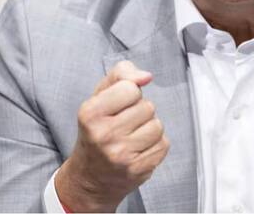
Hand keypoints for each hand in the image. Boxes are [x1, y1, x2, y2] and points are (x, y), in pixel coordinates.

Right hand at [55, 60, 169, 211]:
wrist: (90, 178)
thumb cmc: (96, 131)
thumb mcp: (99, 96)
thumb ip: (121, 74)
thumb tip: (146, 76)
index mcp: (90, 114)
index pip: (130, 88)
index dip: (129, 93)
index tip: (117, 105)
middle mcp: (104, 135)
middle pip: (147, 107)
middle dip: (139, 111)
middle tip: (123, 124)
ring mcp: (122, 155)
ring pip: (157, 125)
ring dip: (149, 128)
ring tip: (131, 136)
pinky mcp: (138, 169)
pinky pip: (163, 144)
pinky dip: (154, 144)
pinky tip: (138, 149)